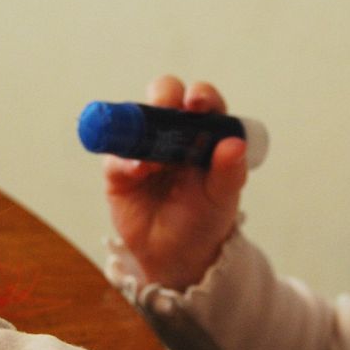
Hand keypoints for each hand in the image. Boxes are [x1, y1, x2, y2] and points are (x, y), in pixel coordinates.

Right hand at [104, 76, 249, 289]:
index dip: (200, 95)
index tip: (197, 102)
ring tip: (154, 159)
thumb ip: (229, 171)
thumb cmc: (205, 218)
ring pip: (134, 120)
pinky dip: (125, 160)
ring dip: (141, 127)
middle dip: (164, 95)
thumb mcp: (223, 196)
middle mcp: (173, 133)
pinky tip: (138, 171)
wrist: (178, 255)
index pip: (202, 101)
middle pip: (164, 96)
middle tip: (166, 108)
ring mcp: (143, 148)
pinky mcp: (119, 170)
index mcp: (204, 133)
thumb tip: (234, 143)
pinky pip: (115, 156)